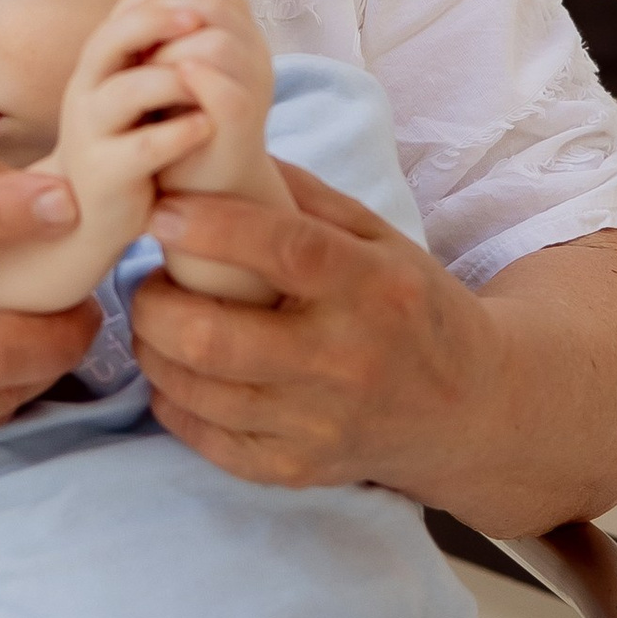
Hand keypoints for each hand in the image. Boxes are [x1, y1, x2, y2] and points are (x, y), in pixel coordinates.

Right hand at [0, 0, 216, 313]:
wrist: (91, 214)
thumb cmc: (124, 141)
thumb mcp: (134, 87)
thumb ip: (151, 48)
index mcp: (97, 62)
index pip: (122, 12)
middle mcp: (85, 89)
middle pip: (113, 37)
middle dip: (159, 22)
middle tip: (202, 19)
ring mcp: (90, 130)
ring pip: (127, 90)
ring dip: (174, 81)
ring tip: (208, 81)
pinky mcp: (106, 172)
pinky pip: (143, 146)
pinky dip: (179, 132)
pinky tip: (205, 127)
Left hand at [125, 0, 281, 206]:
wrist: (202, 189)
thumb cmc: (182, 123)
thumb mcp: (173, 65)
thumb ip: (170, 28)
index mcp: (240, 37)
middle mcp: (255, 57)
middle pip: (217, 7)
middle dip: (170, 12)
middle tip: (133, 31)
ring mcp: (253, 90)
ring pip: (219, 43)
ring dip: (173, 47)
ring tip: (142, 61)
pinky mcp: (243, 125)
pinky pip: (226, 91)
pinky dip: (198, 80)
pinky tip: (169, 77)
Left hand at [128, 158, 495, 490]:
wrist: (468, 411)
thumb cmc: (412, 309)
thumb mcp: (381, 239)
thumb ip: (306, 199)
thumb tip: (223, 148)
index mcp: (375, 288)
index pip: (286, 251)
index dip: (213, 229)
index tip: (162, 212)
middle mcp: (347, 361)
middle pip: (215, 338)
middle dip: (154, 304)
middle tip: (149, 282)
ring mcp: (320, 424)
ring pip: (197, 390)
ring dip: (153, 350)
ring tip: (159, 322)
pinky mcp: (297, 469)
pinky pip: (204, 438)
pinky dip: (174, 400)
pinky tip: (181, 373)